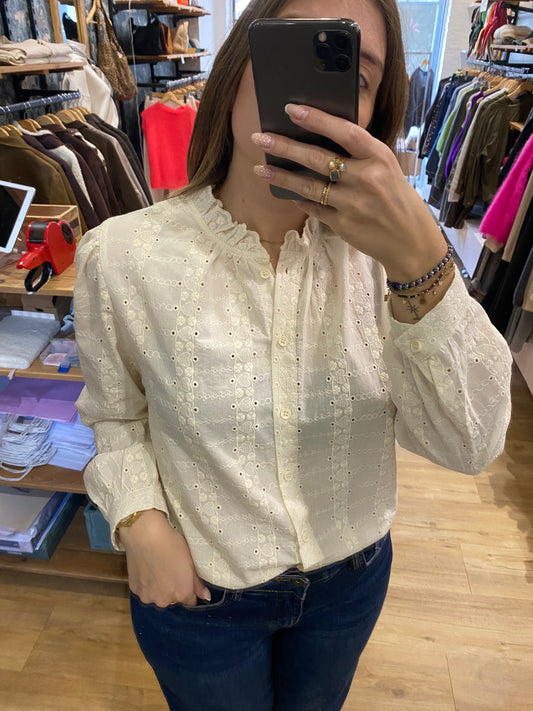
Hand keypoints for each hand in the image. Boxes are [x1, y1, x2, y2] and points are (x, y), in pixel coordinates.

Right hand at [119, 509, 209, 607]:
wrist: (145, 534)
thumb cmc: (171, 544)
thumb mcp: (190, 561)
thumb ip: (197, 583)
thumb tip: (205, 597)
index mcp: (181, 594)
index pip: (189, 601)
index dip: (188, 589)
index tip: (184, 577)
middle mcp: (164, 600)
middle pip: (172, 599)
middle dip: (172, 589)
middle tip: (170, 569)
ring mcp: (147, 596)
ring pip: (157, 596)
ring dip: (158, 588)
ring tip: (157, 568)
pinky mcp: (134, 589)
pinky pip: (144, 590)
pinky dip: (146, 583)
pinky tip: (146, 568)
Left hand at [251, 103, 447, 285]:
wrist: (411, 240)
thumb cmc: (397, 199)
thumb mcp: (386, 169)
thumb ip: (360, 155)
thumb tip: (320, 138)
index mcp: (378, 157)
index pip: (344, 131)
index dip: (317, 119)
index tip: (291, 109)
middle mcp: (365, 178)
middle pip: (317, 158)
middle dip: (284, 146)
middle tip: (259, 138)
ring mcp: (352, 203)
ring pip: (308, 186)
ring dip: (281, 176)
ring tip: (260, 169)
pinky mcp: (343, 224)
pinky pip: (314, 208)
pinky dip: (299, 199)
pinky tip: (286, 192)